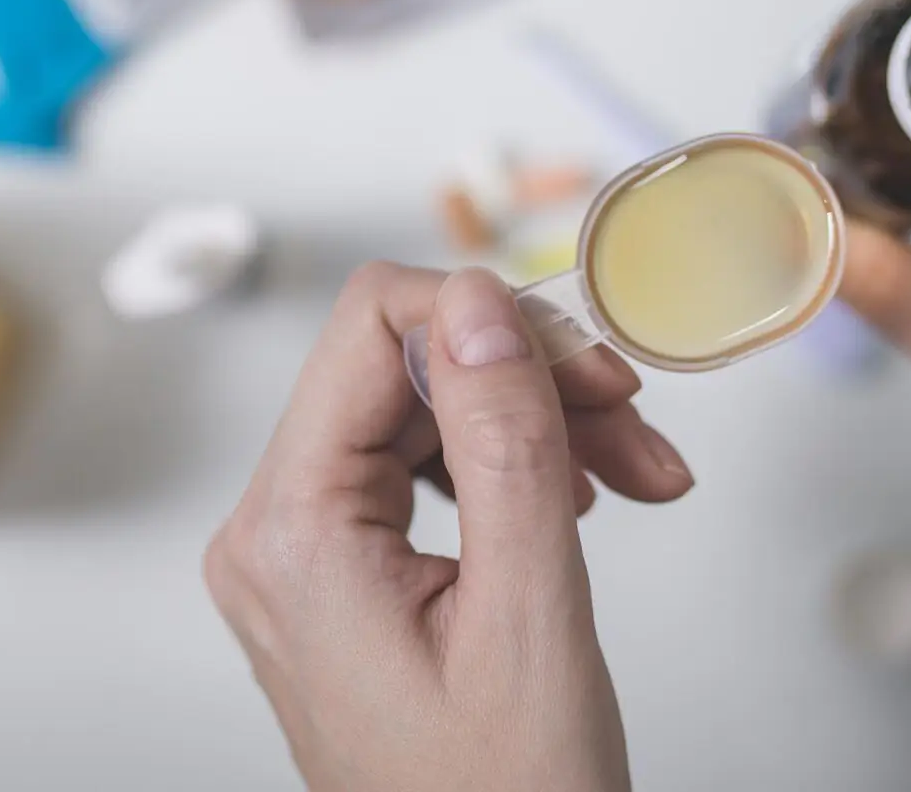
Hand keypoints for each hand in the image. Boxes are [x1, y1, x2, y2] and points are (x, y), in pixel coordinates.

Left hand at [204, 266, 693, 791]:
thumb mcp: (528, 608)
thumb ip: (503, 440)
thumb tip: (477, 301)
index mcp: (292, 532)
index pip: (368, 326)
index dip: (486, 319)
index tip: (586, 361)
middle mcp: (272, 534)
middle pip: (400, 371)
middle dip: (530, 383)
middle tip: (638, 423)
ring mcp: (301, 557)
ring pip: (420, 419)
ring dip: (535, 427)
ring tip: (636, 476)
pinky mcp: (338, 577)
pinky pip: (417, 477)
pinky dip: (505, 473)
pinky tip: (579, 499)